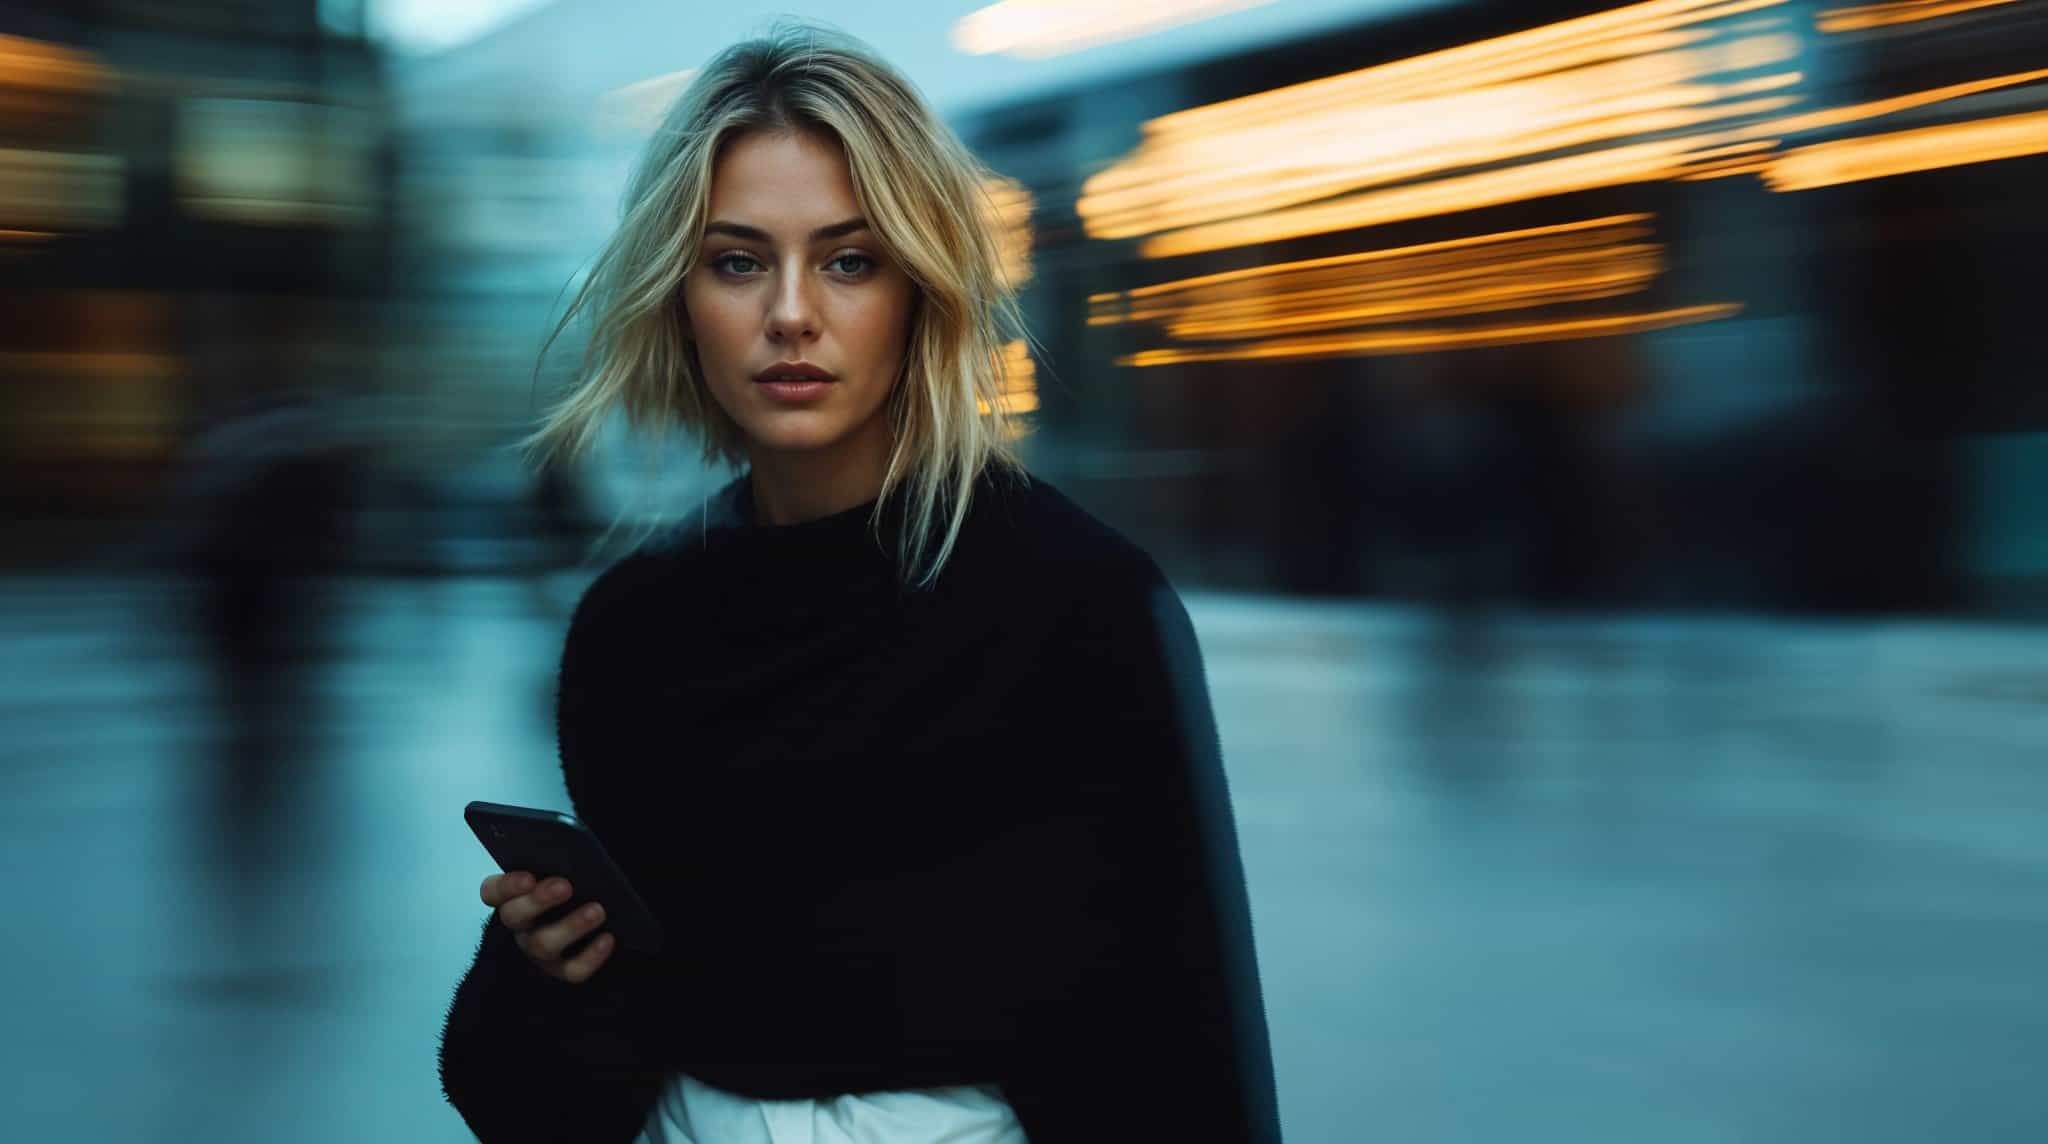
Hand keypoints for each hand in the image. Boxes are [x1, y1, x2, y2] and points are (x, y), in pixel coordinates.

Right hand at [480, 871, 614, 984]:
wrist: (592, 919)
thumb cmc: (574, 883)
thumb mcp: (562, 868)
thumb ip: (560, 859)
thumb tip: (573, 849)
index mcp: (514, 895)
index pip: (493, 891)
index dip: (507, 885)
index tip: (529, 877)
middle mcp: (521, 924)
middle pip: (515, 916)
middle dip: (539, 901)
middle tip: (565, 886)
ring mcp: (539, 949)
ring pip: (543, 944)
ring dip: (570, 926)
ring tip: (597, 911)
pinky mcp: (562, 969)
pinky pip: (572, 969)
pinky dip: (591, 956)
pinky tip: (608, 938)